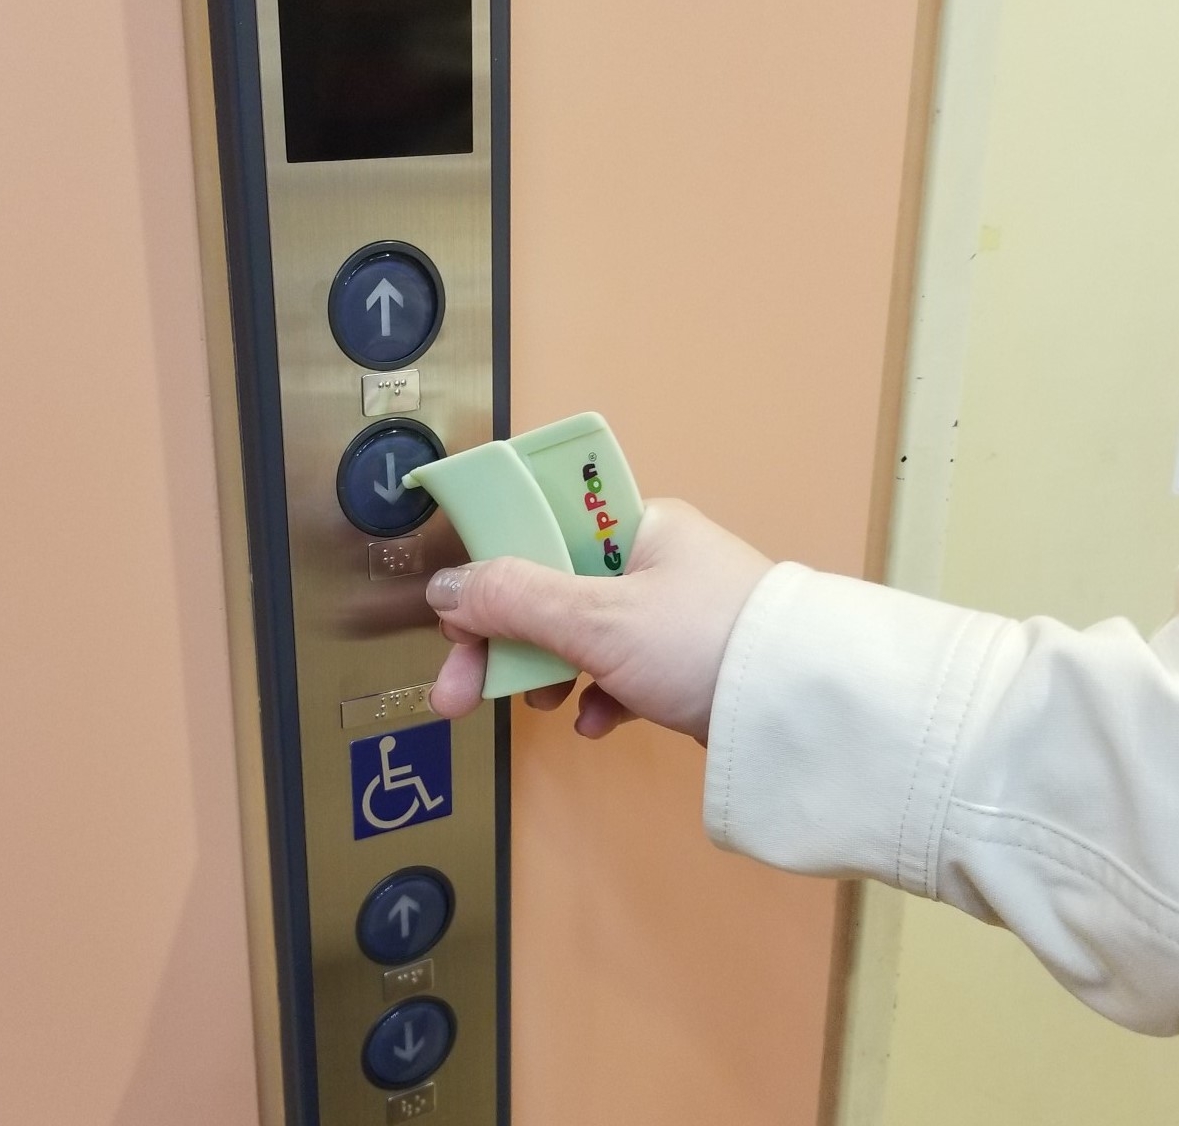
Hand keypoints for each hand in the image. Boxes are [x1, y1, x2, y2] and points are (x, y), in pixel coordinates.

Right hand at [424, 498, 772, 743]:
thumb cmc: (700, 643)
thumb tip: (444, 587)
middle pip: (550, 591)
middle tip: (457, 695)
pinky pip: (621, 670)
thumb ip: (514, 600)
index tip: (454, 621)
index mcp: (633, 524)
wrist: (804, 711)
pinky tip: (595, 724)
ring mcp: (671, 611)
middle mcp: (652, 558)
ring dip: (548, 672)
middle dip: (501, 644)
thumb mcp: (597, 618)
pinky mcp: (686, 660)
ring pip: (581, 634)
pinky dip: (598, 695)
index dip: (489, 573)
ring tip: (543, 708)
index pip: (539, 530)